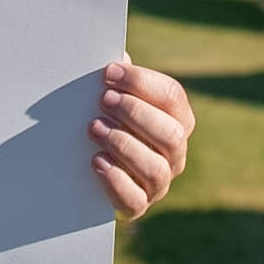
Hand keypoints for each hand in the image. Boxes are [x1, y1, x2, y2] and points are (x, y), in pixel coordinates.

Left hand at [90, 57, 192, 219]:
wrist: (86, 174)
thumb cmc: (106, 123)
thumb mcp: (112, 99)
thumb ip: (117, 81)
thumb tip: (115, 56)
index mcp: (176, 119)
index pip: (172, 97)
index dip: (142, 83)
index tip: (108, 73)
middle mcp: (175, 152)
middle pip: (170, 133)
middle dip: (136, 113)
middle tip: (103, 100)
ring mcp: (159, 182)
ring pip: (156, 168)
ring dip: (124, 145)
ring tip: (95, 128)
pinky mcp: (138, 206)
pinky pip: (135, 200)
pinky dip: (116, 181)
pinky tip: (96, 162)